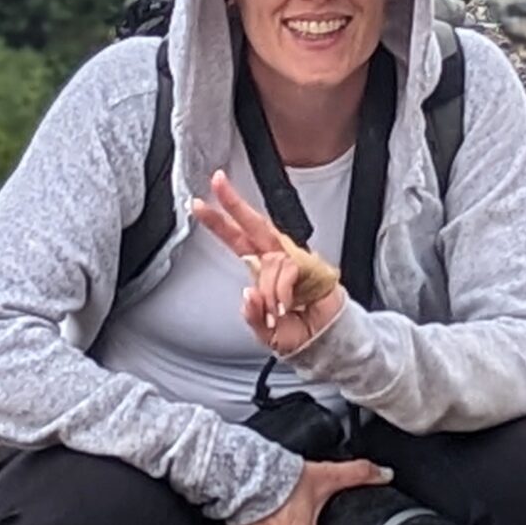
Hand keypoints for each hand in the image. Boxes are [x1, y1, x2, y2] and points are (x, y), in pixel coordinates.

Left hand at [191, 169, 347, 355]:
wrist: (325, 342)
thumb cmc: (297, 334)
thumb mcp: (264, 332)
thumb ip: (252, 315)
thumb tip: (250, 293)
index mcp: (261, 270)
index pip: (237, 240)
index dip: (219, 223)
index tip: (201, 205)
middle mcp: (276, 260)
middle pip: (254, 224)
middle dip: (234, 203)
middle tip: (219, 183)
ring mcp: (294, 261)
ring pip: (270, 259)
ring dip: (269, 290)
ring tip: (277, 313)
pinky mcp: (312, 267)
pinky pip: (288, 270)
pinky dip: (282, 292)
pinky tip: (287, 306)